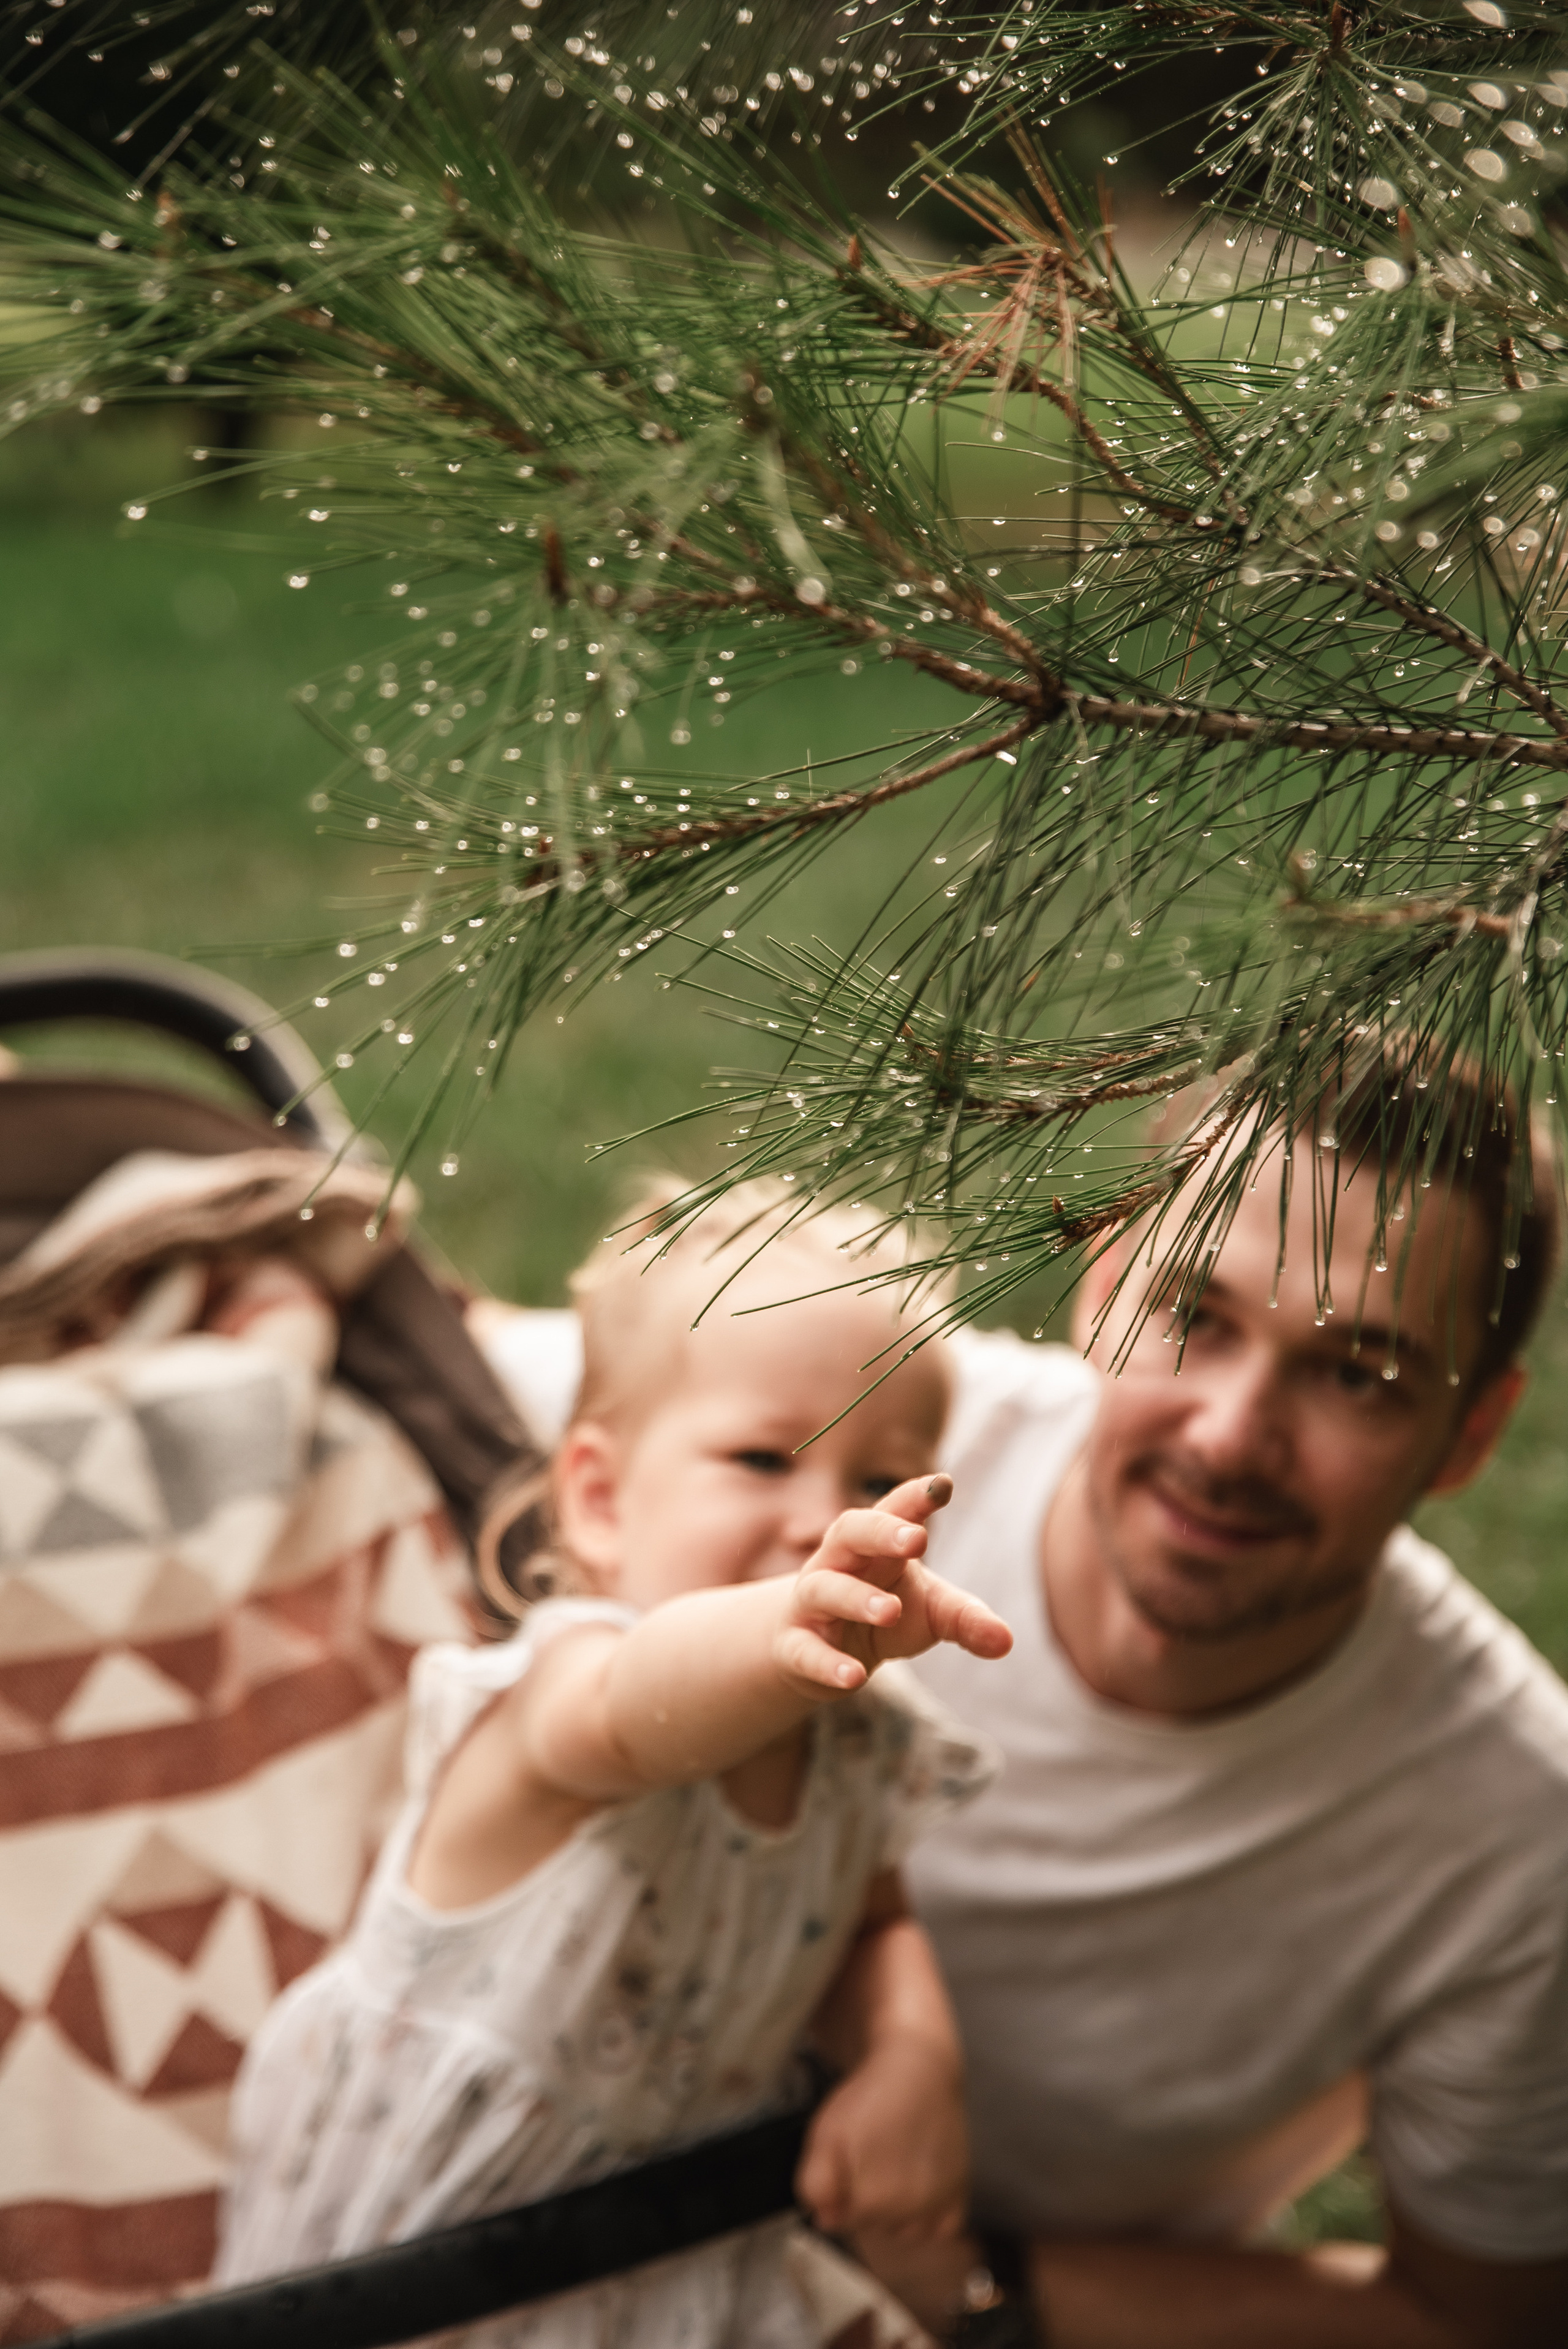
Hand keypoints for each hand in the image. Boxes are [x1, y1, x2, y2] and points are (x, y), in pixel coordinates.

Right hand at [773, 1475, 1011, 1694]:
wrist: (818, 1653)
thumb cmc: (884, 1616)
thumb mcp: (930, 1613)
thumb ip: (966, 1619)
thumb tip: (1006, 1641)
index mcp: (876, 1545)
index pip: (894, 1510)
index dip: (915, 1497)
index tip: (943, 1485)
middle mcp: (838, 1563)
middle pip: (849, 1532)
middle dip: (881, 1531)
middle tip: (917, 1539)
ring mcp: (812, 1603)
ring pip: (824, 1588)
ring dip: (856, 1598)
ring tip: (890, 1611)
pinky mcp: (795, 1645)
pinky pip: (805, 1650)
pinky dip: (826, 1662)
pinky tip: (853, 1677)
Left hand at [796, 2035, 969, 2243]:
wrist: (918, 2066)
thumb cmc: (872, 2097)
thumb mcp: (824, 2133)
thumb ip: (815, 2185)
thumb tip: (825, 2218)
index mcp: (874, 2199)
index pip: (842, 2221)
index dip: (837, 2191)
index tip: (844, 2162)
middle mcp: (912, 2208)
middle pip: (874, 2226)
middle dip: (864, 2198)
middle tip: (868, 2155)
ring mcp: (939, 2202)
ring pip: (906, 2230)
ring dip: (895, 2209)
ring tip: (891, 2166)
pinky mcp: (959, 2191)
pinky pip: (941, 2228)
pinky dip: (929, 2215)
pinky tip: (918, 2186)